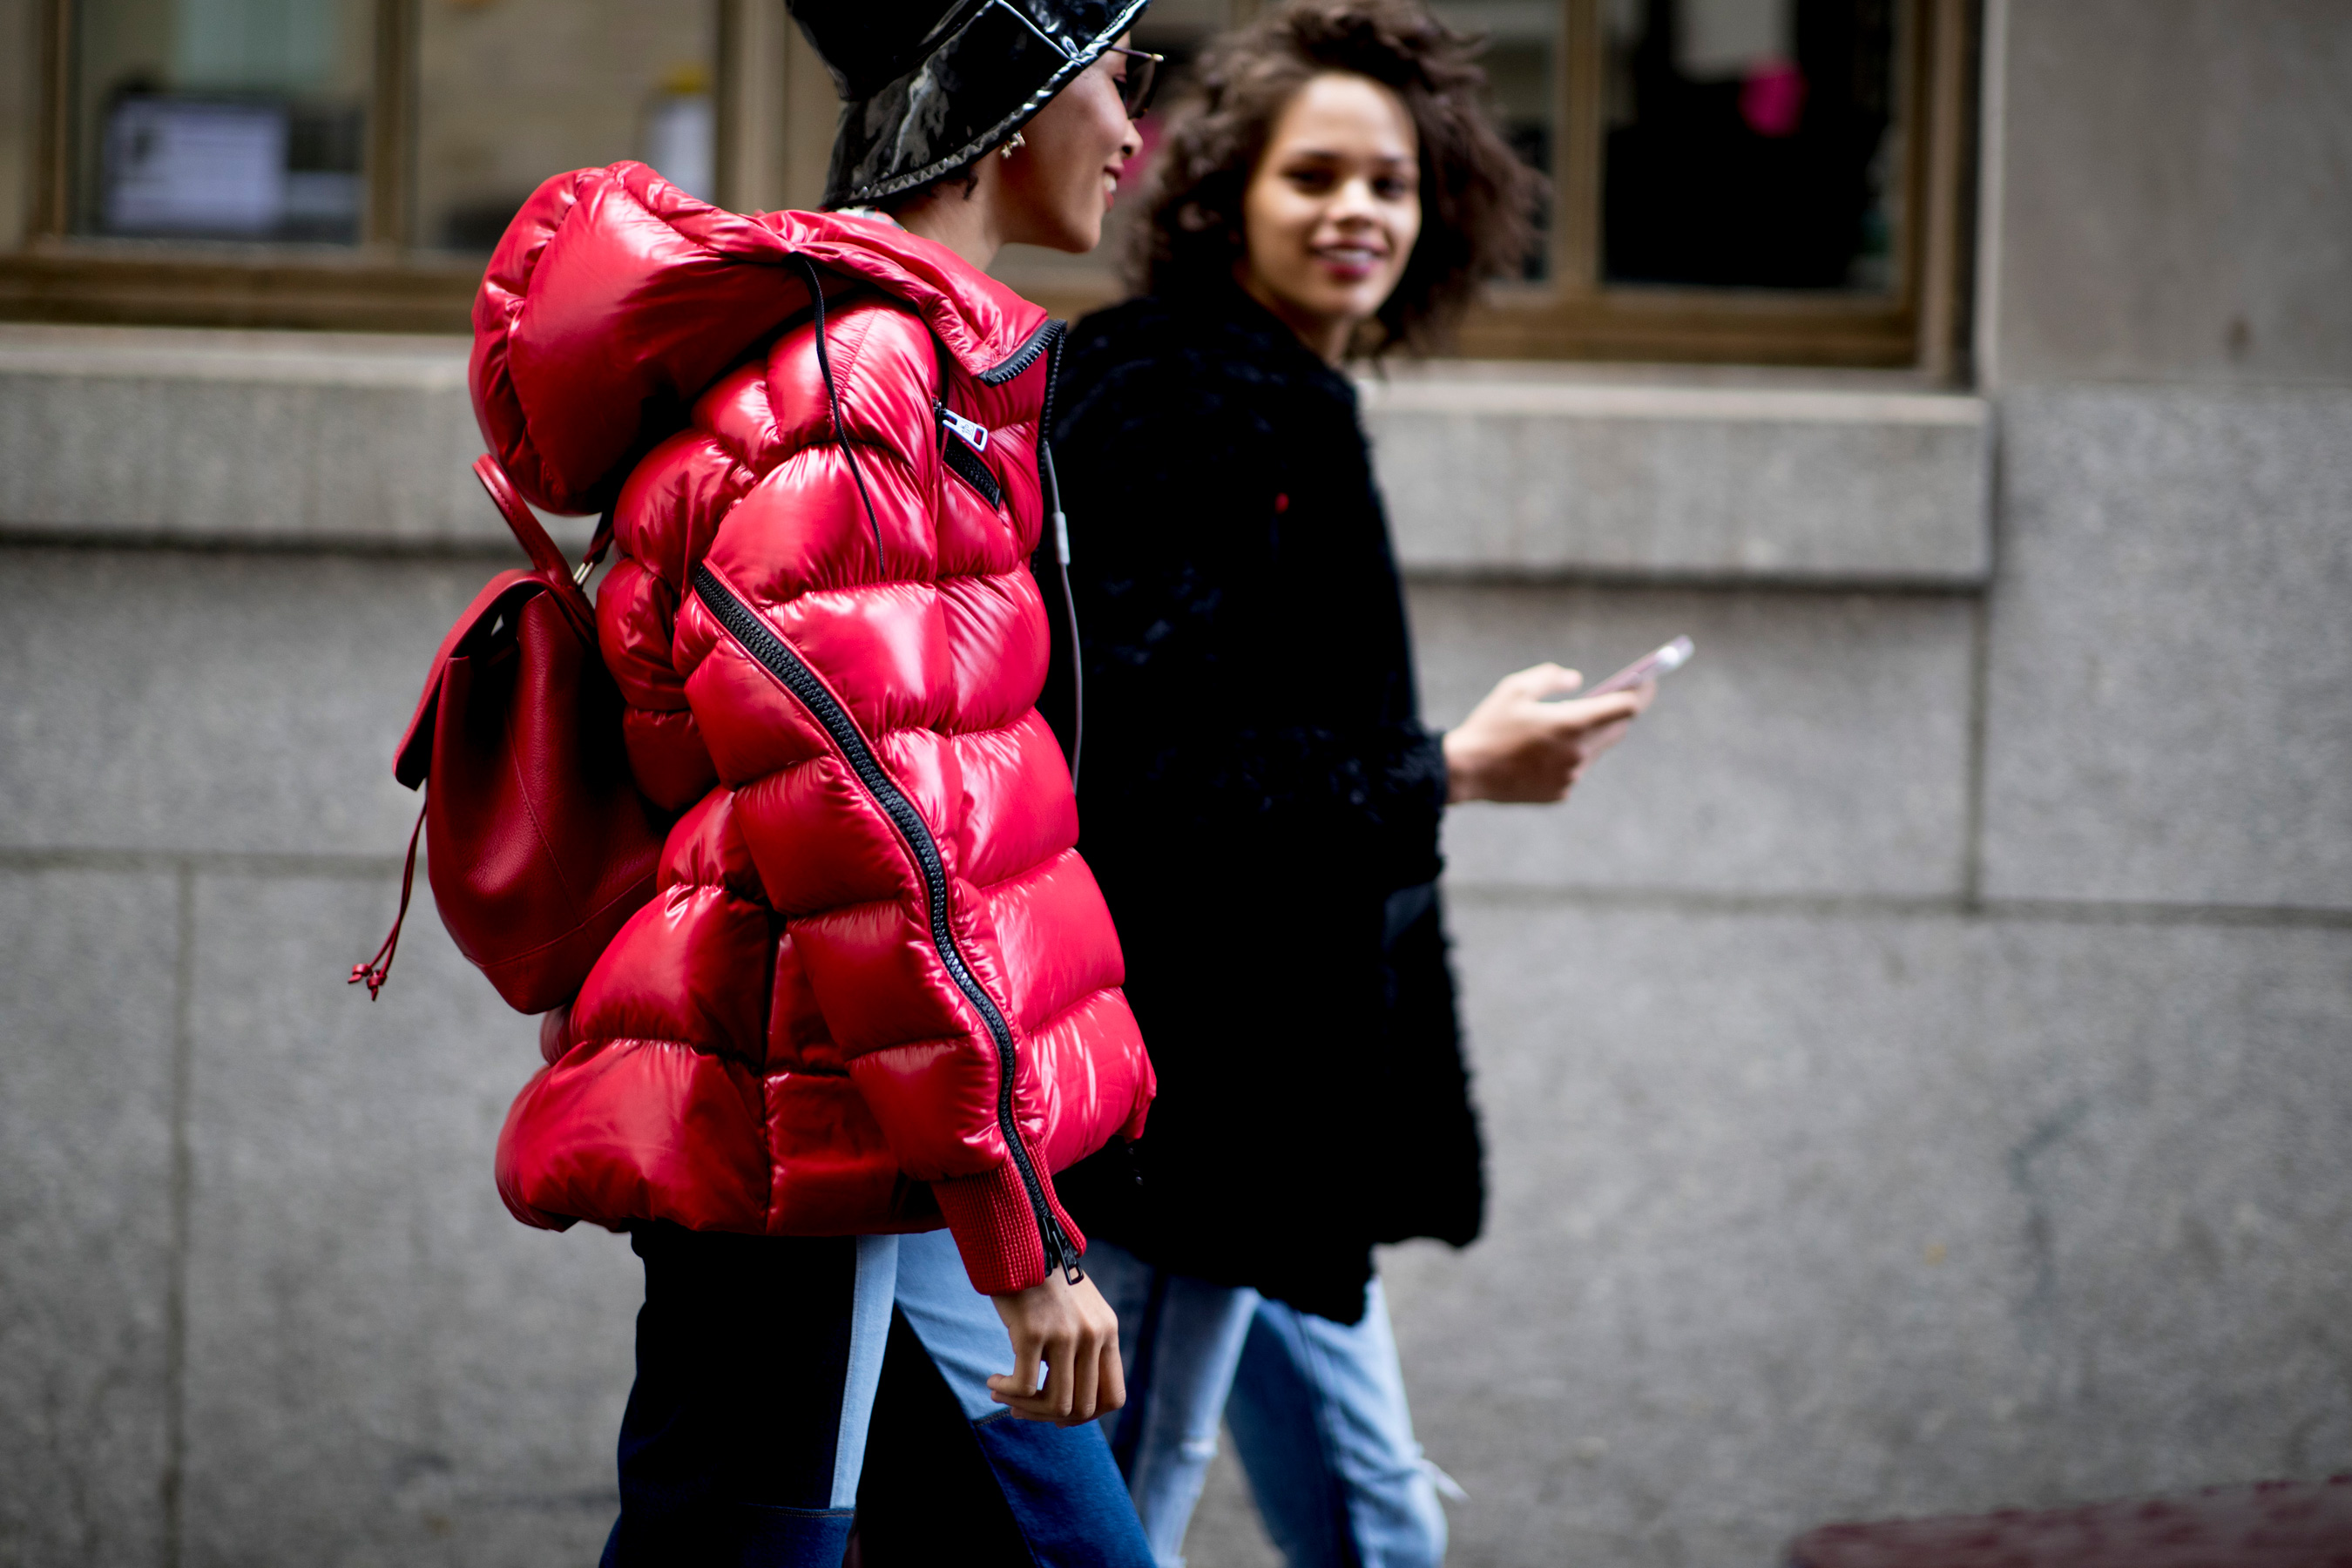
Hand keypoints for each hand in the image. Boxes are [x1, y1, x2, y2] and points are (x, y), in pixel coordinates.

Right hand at [988, 1270, 1124, 1424]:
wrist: (1020, 1246)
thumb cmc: (1043, 1282)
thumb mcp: (1080, 1313)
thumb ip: (1085, 1349)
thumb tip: (1069, 1403)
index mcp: (1107, 1332)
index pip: (1114, 1397)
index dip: (1087, 1415)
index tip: (1059, 1414)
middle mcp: (1093, 1335)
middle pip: (1083, 1408)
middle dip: (1049, 1417)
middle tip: (1023, 1409)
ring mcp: (1065, 1335)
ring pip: (1056, 1404)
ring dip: (1025, 1408)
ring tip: (1004, 1395)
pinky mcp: (1033, 1333)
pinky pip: (1024, 1387)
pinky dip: (1007, 1392)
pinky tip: (994, 1381)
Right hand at [1443, 662, 1653, 803]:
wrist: (1466, 771)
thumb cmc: (1489, 725)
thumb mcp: (1515, 688)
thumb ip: (1550, 678)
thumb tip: (1576, 680)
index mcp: (1571, 724)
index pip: (1625, 708)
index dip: (1641, 693)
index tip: (1648, 681)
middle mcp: (1578, 753)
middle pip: (1616, 729)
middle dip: (1617, 712)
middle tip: (1616, 696)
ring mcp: (1571, 776)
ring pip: (1595, 750)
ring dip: (1591, 735)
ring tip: (1571, 722)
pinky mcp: (1560, 793)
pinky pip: (1576, 769)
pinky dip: (1570, 756)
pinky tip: (1546, 750)